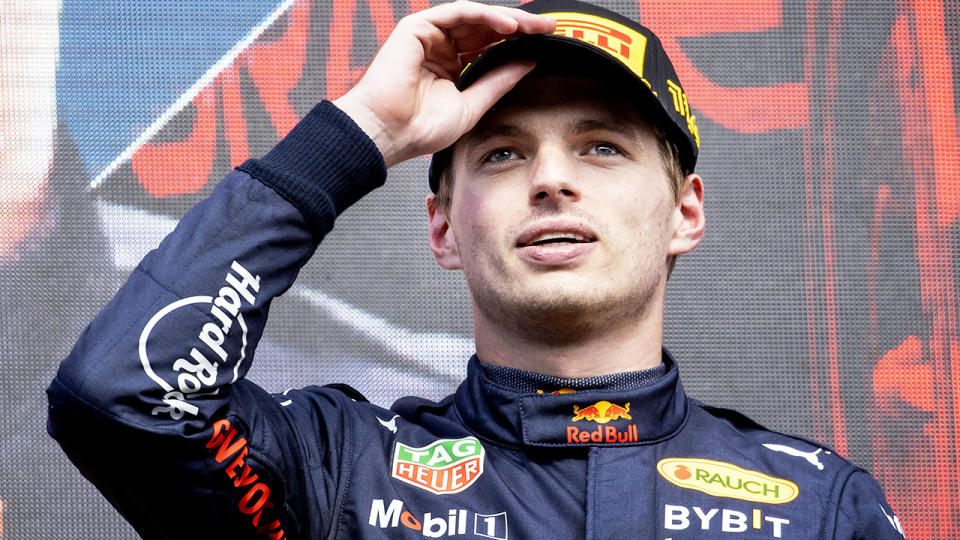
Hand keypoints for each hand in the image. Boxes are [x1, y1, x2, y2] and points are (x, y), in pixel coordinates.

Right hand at [333, 0, 554, 166]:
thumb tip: (527, 63)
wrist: (388, 134)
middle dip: (518, 27)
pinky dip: (484, 16)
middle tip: (547, 29)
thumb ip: (498, 82)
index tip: (545, 45)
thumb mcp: (472, 105)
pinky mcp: (416, 27)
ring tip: (532, 27)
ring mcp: (428, 36)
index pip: (488, 46)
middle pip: (484, 28)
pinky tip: (507, 27)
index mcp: (449, 67)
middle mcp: (439, 48)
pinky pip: (457, 12)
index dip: (516, 44)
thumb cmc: (418, 129)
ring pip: (474, 16)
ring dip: (506, 19)